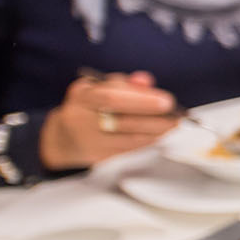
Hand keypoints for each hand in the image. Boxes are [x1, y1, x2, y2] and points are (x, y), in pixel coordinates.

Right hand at [39, 71, 177, 169]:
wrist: (61, 138)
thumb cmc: (87, 106)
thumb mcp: (97, 87)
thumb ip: (122, 82)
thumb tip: (146, 81)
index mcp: (82, 98)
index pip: (112, 99)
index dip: (141, 101)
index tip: (167, 101)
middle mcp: (81, 120)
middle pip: (123, 122)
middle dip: (155, 119)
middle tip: (177, 116)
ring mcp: (88, 142)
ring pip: (129, 139)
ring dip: (157, 132)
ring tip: (174, 124)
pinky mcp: (97, 157)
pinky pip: (129, 150)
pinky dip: (148, 141)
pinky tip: (160, 134)